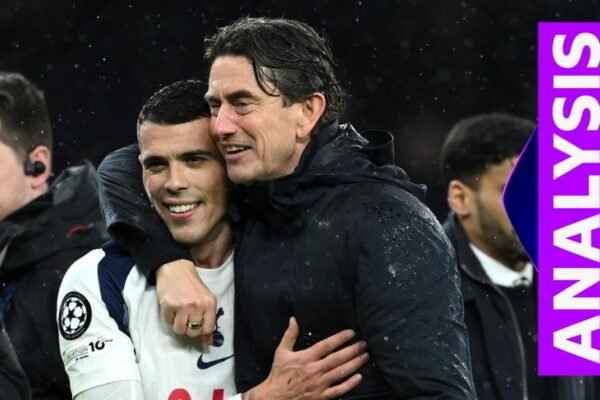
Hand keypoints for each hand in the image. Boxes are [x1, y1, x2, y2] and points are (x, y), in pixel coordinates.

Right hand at [156, 259, 216, 338]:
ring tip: (179, 315)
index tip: (198, 325)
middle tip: (187, 318)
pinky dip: (170, 319)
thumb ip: (208, 318)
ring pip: (180, 330)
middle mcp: (197, 306)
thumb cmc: (193, 284)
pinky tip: (172, 308)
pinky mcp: (168, 306)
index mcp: (210, 303)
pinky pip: (169, 323)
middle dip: (190, 328)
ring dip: (179, 325)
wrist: (176, 268)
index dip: (202, 330)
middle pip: (194, 332)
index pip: (208, 329)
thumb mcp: (206, 298)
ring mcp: (182, 306)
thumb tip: (209, 342)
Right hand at [244, 317, 367, 399]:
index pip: (327, 345)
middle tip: (364, 344)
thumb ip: (290, 335)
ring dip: (354, 364)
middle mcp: (314, 370)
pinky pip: (338, 390)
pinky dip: (350, 384)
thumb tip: (294, 319)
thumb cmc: (279, 373)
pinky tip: (359, 377)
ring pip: (340, 373)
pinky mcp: (321, 396)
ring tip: (365, 356)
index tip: (352, 332)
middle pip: (337, 358)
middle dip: (352, 350)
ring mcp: (319, 384)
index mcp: (305, 358)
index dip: (340, 338)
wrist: (275, 397)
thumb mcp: (281, 352)